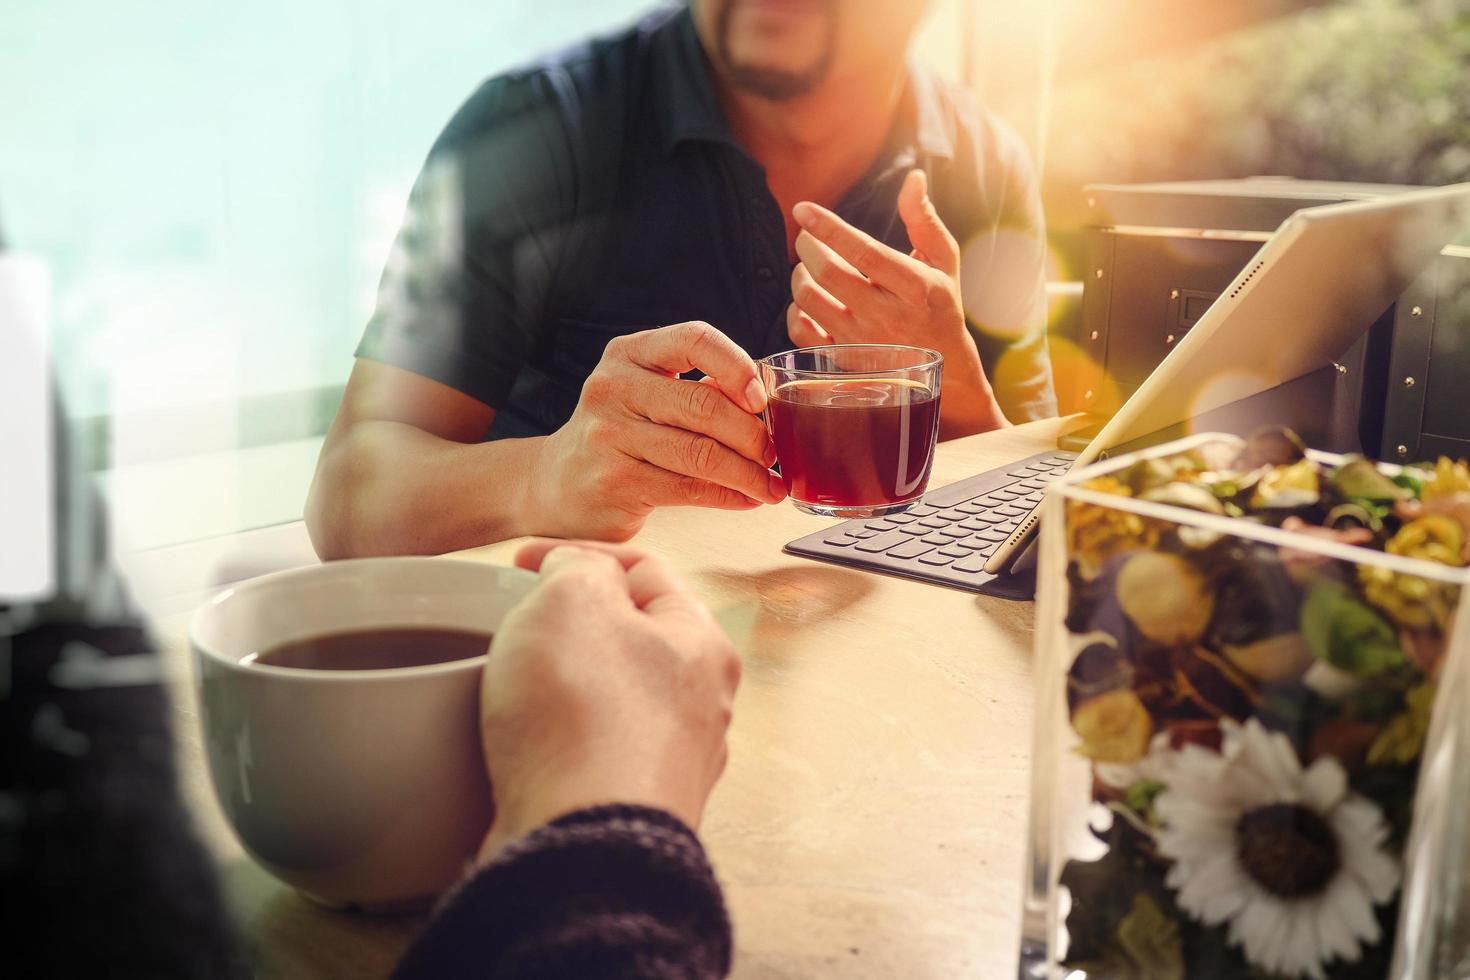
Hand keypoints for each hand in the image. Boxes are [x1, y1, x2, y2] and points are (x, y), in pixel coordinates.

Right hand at [478, 541, 740, 860]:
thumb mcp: (572, 600)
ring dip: (562, 684)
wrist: (578, 845)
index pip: (645, 571)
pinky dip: (555, 740)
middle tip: (522, 623)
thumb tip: (576, 571)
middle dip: (572, 624)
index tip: (523, 562)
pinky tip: (523, 744)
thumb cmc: (584, 723)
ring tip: (515, 684)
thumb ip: (577, 567)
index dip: (577, 554)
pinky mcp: (629, 807)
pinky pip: (588, 754)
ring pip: (610, 699)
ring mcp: (668, 763)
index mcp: (703, 643)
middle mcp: (701, 706)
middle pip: (630, 638)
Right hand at [526, 321, 785, 541]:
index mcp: (630, 353)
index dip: (737, 366)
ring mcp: (608, 435)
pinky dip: (728, 496)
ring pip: (700, 452)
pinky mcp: (614, 481)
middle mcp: (614, 387)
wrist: (558, 483)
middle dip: (753, 434)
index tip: (763, 398)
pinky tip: (747, 499)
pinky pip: (687, 489)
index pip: (694, 339)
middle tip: (776, 454)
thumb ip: (701, 390)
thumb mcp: (650, 396)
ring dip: (748, 474)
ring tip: (771, 486)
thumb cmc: (622, 435)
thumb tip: (771, 403)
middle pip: (703, 405)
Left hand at [787, 170, 1007, 434]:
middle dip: (808, 246)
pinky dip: (795, 310)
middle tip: (807, 238)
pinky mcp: (842, 362)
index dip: (828, 227)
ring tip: (809, 267)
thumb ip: (924, 220)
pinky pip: (800, 332)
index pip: (863, 251)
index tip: (803, 209)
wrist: (945, 371)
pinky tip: (809, 300)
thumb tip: (913, 178)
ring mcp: (862, 343)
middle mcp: (887, 317)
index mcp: (915, 287)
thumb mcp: (943, 262)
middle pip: (828, 273)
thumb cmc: (940, 307)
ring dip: (799, 275)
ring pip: (809, 300)